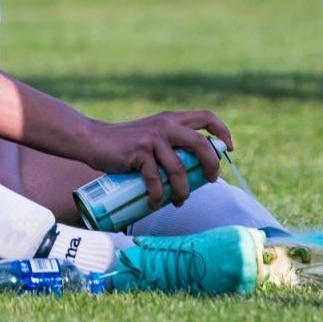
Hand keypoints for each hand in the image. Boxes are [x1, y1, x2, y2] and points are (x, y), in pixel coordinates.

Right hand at [84, 111, 231, 210]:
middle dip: (211, 166)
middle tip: (210, 180)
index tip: (228, 149)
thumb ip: (171, 144)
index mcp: (172, 119)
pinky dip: (158, 196)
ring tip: (180, 201)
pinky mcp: (139, 152)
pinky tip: (155, 203)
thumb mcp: (153, 136)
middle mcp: (165, 125)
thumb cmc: (125, 145)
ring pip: (179, 169)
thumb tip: (196, 171)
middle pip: (200, 144)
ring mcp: (152, 138)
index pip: (206, 117)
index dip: (222, 132)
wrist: (94, 140)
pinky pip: (156, 180)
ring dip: (183, 190)